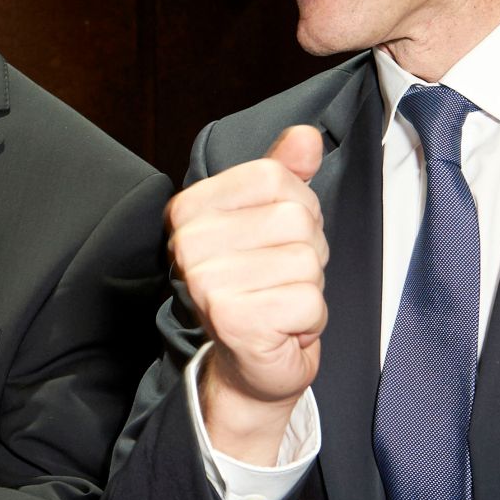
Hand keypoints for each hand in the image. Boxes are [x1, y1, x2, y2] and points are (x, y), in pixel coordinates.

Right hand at [170, 124, 327, 462]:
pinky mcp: (234, 320)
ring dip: (309, 288)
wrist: (251, 363)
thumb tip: (305, 136)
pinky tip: (284, 327)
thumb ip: (285, 173)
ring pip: (307, 261)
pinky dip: (311, 320)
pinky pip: (310, 302)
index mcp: (190, 208)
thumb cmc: (261, 285)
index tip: (275, 238)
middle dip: (307, 251)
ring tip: (280, 302)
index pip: (273, 177)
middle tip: (279, 278)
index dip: (297, 207)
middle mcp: (188, 242)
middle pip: (296, 218)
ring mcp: (206, 282)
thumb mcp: (270, 218)